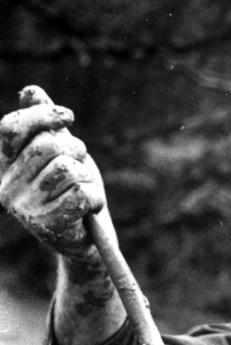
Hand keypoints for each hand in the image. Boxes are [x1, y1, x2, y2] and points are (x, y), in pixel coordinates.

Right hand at [0, 85, 104, 259]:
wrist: (85, 241)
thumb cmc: (70, 192)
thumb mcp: (57, 154)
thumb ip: (43, 124)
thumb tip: (31, 92)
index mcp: (3, 166)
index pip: (10, 128)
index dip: (41, 115)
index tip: (68, 116)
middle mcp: (7, 188)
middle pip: (46, 146)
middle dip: (75, 149)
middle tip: (82, 164)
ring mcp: (25, 209)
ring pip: (67, 170)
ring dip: (86, 176)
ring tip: (84, 188)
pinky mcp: (48, 227)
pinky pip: (81, 193)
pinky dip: (95, 197)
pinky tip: (91, 207)